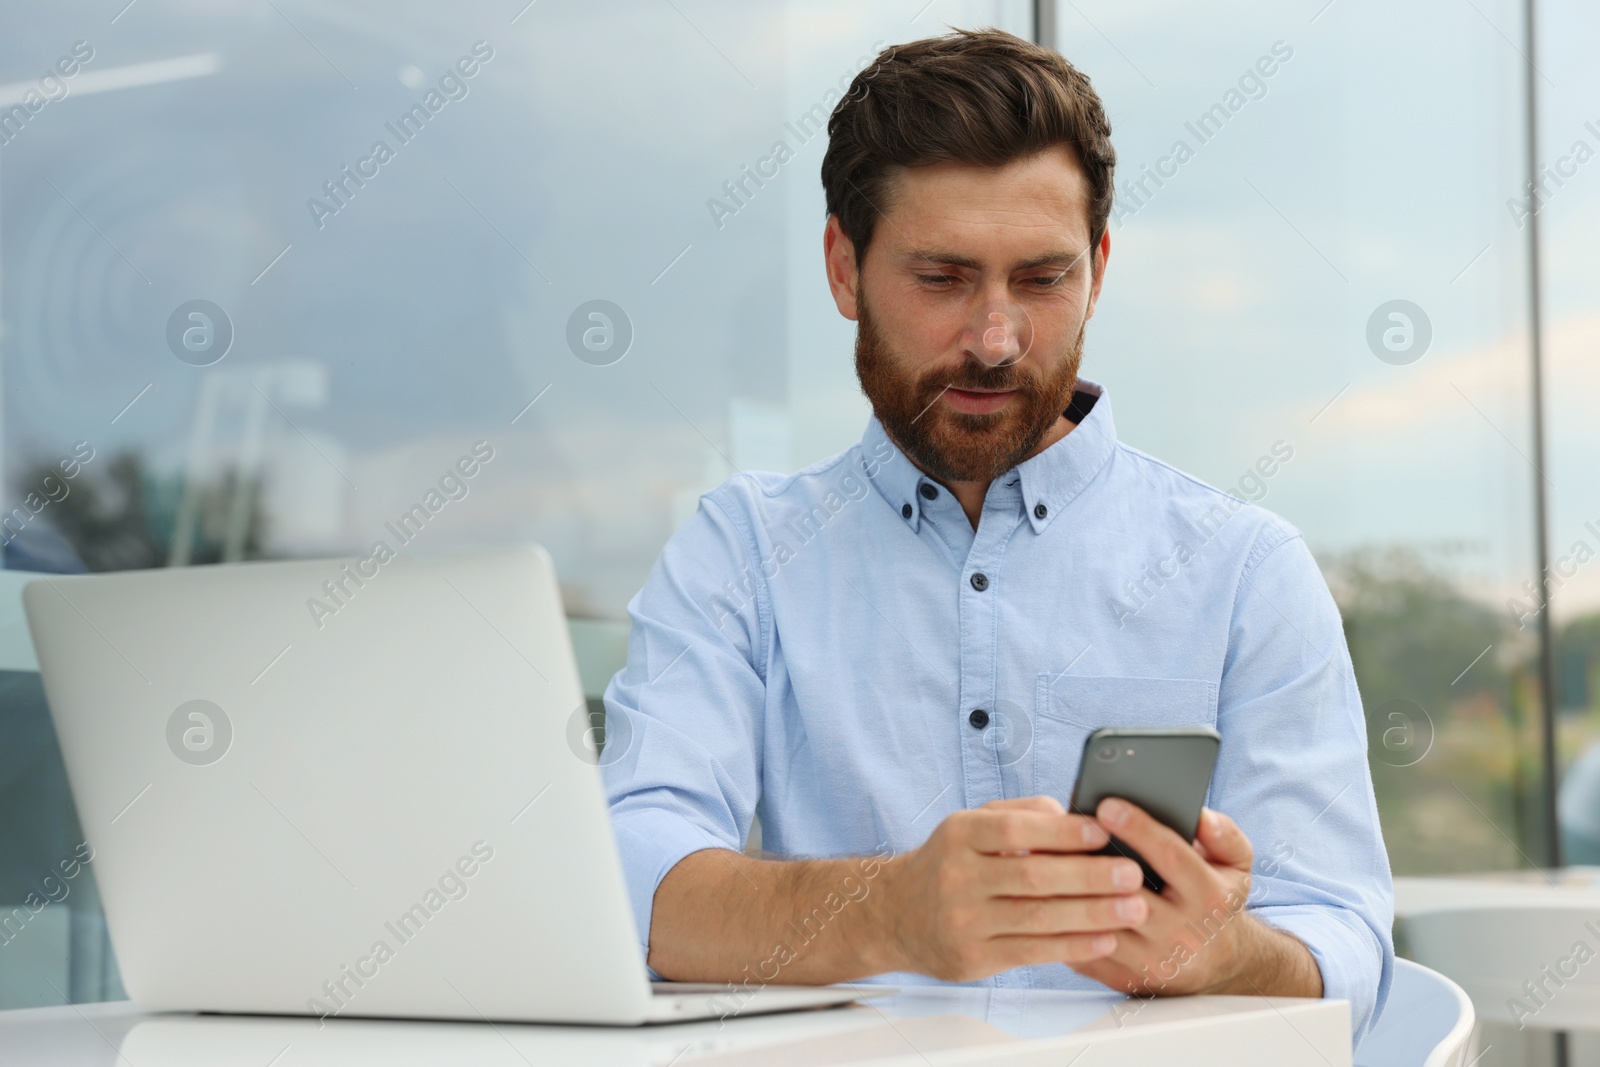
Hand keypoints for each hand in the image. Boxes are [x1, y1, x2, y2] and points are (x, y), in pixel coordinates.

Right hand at [872, 795, 1148, 981]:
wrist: (896, 914)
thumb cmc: (948, 863)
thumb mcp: (970, 825)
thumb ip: (1020, 814)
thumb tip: (1071, 815)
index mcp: (959, 834)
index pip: (1014, 830)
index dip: (1062, 832)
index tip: (1103, 832)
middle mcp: (957, 876)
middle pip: (1033, 877)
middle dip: (1091, 876)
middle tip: (1133, 874)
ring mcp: (963, 920)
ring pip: (1039, 917)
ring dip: (1093, 914)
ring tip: (1133, 908)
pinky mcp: (973, 957)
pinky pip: (1033, 951)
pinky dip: (1074, 946)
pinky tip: (1104, 939)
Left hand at [1069, 799, 1321, 997]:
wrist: (1218, 964)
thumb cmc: (1217, 902)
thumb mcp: (1235, 866)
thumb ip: (1224, 835)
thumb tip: (1199, 815)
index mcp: (1210, 898)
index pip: (1171, 857)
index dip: (1138, 829)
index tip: (1107, 805)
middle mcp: (1183, 933)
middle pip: (1128, 895)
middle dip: (1093, 862)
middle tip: (1062, 832)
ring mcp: (1153, 961)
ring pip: (1101, 925)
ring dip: (1071, 893)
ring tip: (1046, 859)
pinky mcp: (1127, 979)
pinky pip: (1086, 950)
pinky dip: (1064, 924)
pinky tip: (1048, 895)